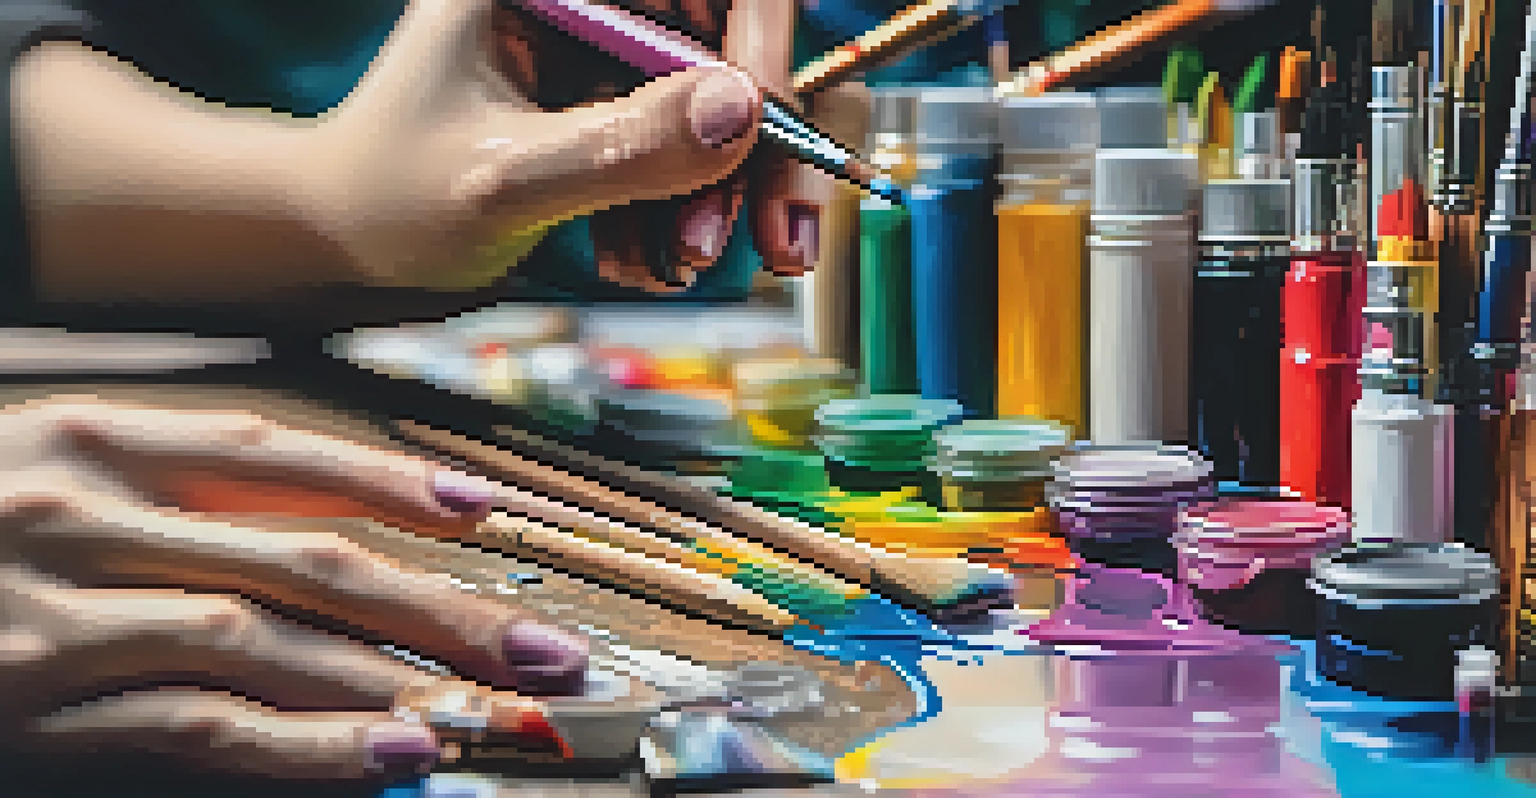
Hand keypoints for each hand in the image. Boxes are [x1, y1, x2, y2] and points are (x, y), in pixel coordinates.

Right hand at [0, 396, 589, 779]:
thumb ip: (161, 494)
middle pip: (302, 557)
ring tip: (498, 711)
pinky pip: (199, 727)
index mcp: (85, 440)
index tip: (485, 514)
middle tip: (547, 646)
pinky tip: (393, 754)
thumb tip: (316, 534)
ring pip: (267, 643)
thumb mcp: (37, 476)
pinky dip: (307, 746)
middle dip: (441, 606)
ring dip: (397, 681)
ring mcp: (53, 616)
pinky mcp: (33, 712)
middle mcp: (76, 513)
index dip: (389, 483)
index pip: (271, 453)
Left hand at [315, 0, 779, 290]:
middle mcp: (594, 0)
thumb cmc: (391, 195)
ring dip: (716, 201)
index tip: (772, 140)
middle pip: (732, 52)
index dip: (762, 47)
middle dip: (754, 157)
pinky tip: (634, 261)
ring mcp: (608, 53)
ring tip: (670, 268)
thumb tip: (747, 111)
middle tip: (776, 251)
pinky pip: (689, 154)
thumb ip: (623, 146)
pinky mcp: (614, 106)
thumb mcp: (504, 180)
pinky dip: (679, 216)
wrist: (348, 238)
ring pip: (722, 114)